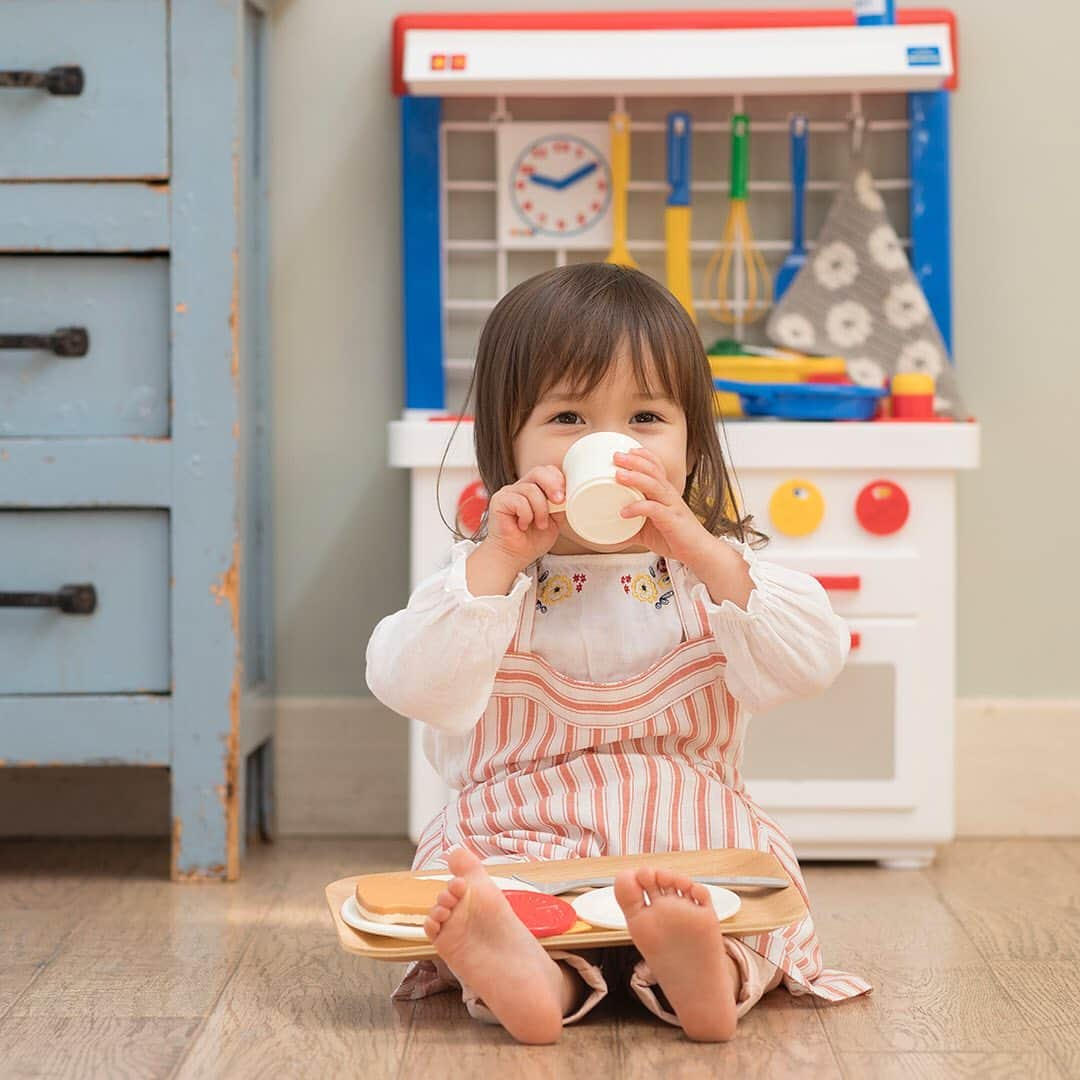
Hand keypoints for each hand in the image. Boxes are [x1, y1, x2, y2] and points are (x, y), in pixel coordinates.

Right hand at [481, 465, 564, 572]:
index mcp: (533, 489)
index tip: (565, 497)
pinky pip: (520, 501)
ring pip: (532, 490)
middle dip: (553, 485)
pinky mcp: (499, 501)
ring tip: (540, 525)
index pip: (547, 471)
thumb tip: (569, 494)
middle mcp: (520, 488)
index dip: (559, 480)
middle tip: (559, 502)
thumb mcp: (554, 521)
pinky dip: (527, 515)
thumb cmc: (531, 541)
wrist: (513, 557)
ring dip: (541, 510)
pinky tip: (523, 525)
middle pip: (539, 472)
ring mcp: (508, 492)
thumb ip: (559, 506)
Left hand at [614, 449, 712, 565]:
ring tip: (618, 475)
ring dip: (635, 478)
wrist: (698, 552)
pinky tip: (624, 512)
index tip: (627, 450)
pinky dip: (638, 508)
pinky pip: (654, 509)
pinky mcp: (671, 520)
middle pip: (653, 470)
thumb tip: (610, 530)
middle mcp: (669, 495)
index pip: (657, 467)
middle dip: (634, 461)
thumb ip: (631, 526)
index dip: (643, 456)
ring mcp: (671, 506)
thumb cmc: (675, 537)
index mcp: (665, 493)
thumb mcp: (649, 529)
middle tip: (616, 456)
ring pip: (654, 485)